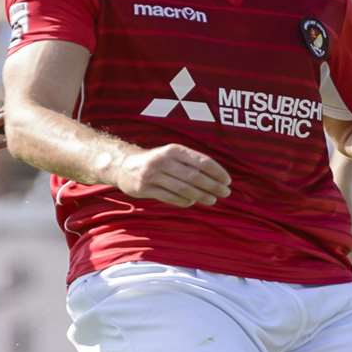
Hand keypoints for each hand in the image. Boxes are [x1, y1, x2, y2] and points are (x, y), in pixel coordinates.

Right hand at [110, 143, 230, 207]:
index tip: (227, 181)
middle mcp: (163, 161)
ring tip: (212, 200)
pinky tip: (192, 202)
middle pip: (194, 176)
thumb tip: (217, 177)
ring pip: (183, 188)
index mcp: (173, 150)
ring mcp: (152, 175)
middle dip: (213, 186)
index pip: (201, 161)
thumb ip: (191, 163)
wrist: (124, 166)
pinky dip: (183, 201)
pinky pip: (169, 197)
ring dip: (201, 196)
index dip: (217, 172)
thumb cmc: (156, 161)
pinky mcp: (145, 189)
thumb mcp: (171, 154)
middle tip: (225, 193)